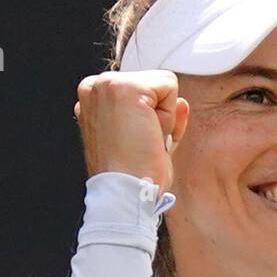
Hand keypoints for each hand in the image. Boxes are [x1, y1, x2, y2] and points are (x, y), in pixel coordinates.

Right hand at [74, 70, 189, 193]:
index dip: (151, 119)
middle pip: (153, 86)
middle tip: (140, 145)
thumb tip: (182, 103)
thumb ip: (162, 119)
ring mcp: (107, 84)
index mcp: (94, 99)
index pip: (142, 92)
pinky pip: (170, 87)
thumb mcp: (147, 141)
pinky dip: (169, 116)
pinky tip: (148, 135)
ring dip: (163, 118)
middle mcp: (94, 86)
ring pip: (163, 86)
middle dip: (158, 116)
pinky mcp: (125, 87)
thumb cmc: (132, 177)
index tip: (136, 143)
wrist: (124, 193)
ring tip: (143, 141)